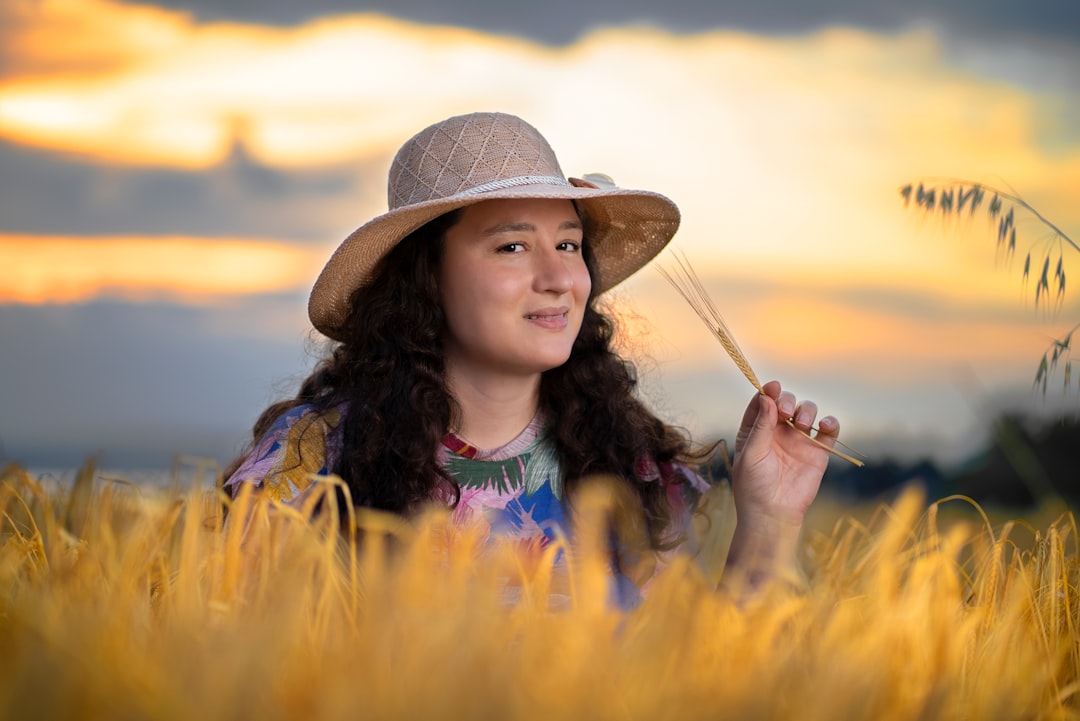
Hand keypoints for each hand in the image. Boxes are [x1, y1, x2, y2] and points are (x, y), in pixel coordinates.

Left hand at [731, 380, 838, 531]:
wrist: (773, 513)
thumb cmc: (754, 485)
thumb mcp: (751, 453)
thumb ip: (760, 426)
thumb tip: (766, 398)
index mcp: (756, 430)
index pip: (762, 403)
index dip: (768, 392)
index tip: (774, 387)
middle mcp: (777, 431)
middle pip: (786, 403)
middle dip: (788, 401)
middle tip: (786, 413)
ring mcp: (798, 440)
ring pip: (807, 412)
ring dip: (806, 410)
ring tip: (802, 424)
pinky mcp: (818, 451)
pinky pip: (828, 431)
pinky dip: (830, 423)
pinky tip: (824, 425)